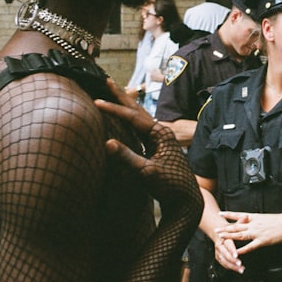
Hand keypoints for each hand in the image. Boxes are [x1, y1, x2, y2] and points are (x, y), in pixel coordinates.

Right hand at [95, 79, 202, 218]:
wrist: (185, 201)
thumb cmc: (169, 187)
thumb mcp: (146, 173)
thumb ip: (127, 157)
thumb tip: (108, 143)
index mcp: (160, 134)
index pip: (133, 117)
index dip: (114, 109)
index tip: (96, 102)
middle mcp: (161, 133)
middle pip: (137, 110)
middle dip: (121, 96)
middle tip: (106, 80)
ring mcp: (159, 140)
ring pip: (138, 117)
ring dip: (125, 105)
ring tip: (113, 92)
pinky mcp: (156, 148)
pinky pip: (138, 128)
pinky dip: (128, 120)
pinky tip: (123, 117)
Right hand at [212, 218, 244, 273]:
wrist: (218, 231)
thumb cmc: (228, 228)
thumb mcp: (235, 224)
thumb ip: (240, 221)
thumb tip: (246, 216)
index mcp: (223, 238)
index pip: (228, 245)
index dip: (232, 250)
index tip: (237, 255)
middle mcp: (219, 245)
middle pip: (225, 255)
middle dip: (232, 261)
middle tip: (240, 264)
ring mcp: (218, 252)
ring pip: (224, 261)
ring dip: (232, 266)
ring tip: (240, 269)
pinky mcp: (219, 256)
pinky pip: (224, 263)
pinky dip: (230, 267)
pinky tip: (236, 269)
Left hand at [216, 211, 281, 257]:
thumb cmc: (278, 220)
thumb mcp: (264, 217)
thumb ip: (255, 219)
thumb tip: (248, 220)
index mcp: (254, 217)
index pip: (239, 215)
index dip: (229, 214)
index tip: (220, 213)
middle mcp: (253, 224)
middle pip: (237, 226)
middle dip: (225, 228)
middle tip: (216, 229)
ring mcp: (257, 233)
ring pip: (240, 235)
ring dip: (230, 236)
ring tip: (221, 238)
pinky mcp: (262, 241)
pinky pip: (250, 246)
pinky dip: (242, 249)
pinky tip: (236, 252)